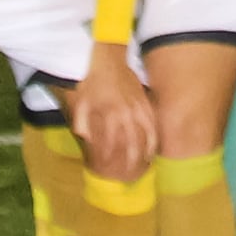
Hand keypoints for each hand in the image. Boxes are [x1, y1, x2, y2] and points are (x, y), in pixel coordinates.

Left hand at [69, 42, 151, 174]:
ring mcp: (139, 109)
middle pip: (133, 144)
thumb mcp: (81, 100)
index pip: (112, 143)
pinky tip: (154, 146)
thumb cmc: (92, 82)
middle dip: (131, 162)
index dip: (110, 159)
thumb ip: (81, 119)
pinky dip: (155, 137)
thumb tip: (84, 137)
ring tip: (145, 165)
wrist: (108, 60)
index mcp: (110, 115)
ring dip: (147, 152)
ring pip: (148, 135)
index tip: (108, 171)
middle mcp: (127, 115)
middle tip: (129, 175)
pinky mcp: (146, 103)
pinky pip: (154, 123)